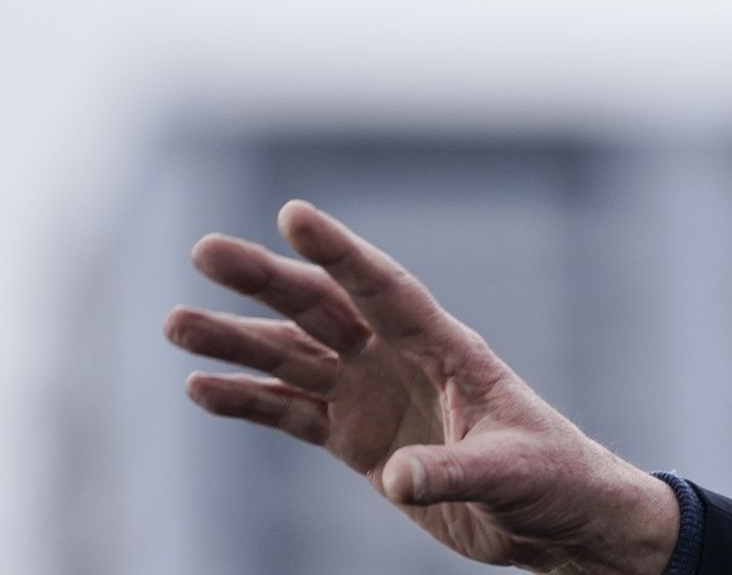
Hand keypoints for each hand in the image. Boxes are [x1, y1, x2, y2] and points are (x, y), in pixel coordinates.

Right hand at [164, 200, 678, 574]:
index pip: (385, 289)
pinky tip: (201, 388)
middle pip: (324, 310)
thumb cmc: (552, 478)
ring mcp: (376, 397)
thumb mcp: (510, 473)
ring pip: (296, 357)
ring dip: (238, 341)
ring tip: (175, 323)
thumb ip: (452, 470)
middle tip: (204, 251)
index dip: (341, 252)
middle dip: (266, 281)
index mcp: (447, 349)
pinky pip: (293, 413)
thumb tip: (398, 477)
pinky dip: (248, 401)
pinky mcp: (359, 441)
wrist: (555, 518)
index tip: (292, 214)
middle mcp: (402, 361)